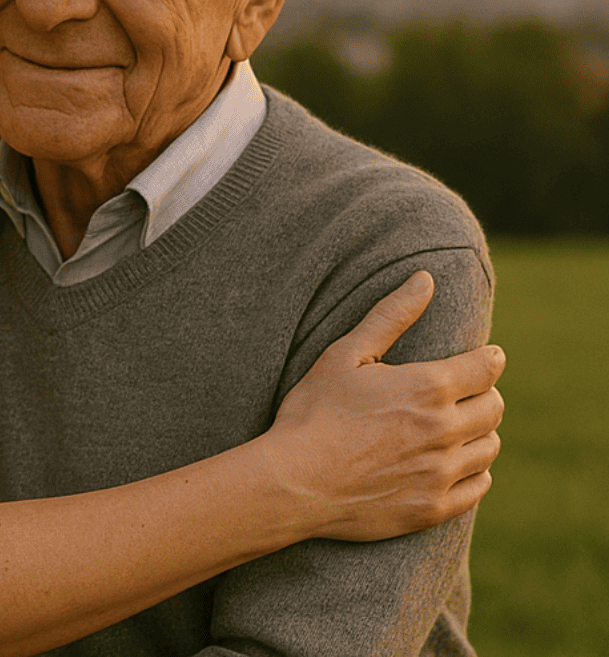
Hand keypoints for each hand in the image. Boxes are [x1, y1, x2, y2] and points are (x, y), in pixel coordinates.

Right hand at [269, 271, 504, 541]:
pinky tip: (449, 463)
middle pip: (494, 408)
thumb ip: (390, 316)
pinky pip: (478, 487)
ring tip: (453, 428)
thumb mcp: (346, 354)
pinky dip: (473, 472)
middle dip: (483, 395)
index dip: (488, 359)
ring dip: (478, 433)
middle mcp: (444, 430)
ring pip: (489, 447)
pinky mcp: (434, 507)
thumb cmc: (314, 412)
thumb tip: (425, 279)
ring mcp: (441, 472)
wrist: (293, 481)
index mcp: (427, 387)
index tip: (485, 358)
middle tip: (462, 393)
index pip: (486, 368)